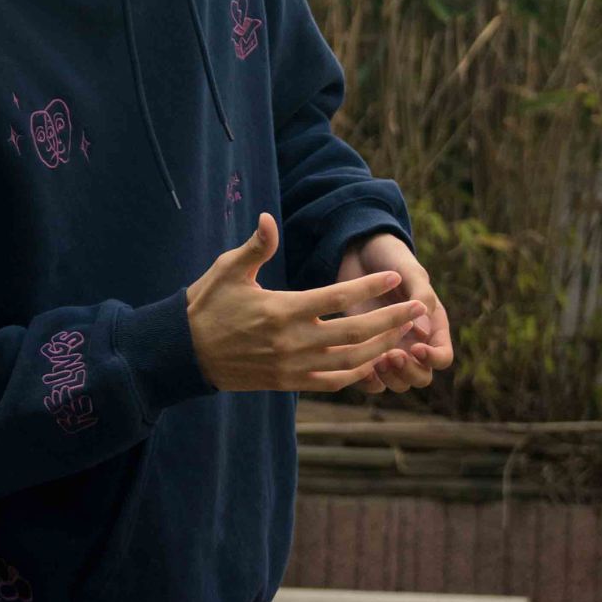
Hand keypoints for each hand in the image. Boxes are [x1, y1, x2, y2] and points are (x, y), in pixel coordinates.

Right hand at [183, 213, 420, 392]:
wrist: (183, 354)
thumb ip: (256, 246)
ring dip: (382, 347)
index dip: (369, 288)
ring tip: (405, 333)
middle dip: (391, 320)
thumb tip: (269, 218)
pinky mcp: (288, 383)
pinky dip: (358, 374)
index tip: (393, 277)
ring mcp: (292, 366)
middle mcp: (292, 341)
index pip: (337, 298)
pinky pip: (333, 382)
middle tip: (418, 308)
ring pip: (351, 361)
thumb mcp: (228, 270)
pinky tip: (375, 361)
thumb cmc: (207, 305)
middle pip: (355, 333)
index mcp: (282, 309)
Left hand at [335, 229, 453, 394]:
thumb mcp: (409, 270)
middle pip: (422, 377)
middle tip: (392, 356)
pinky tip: (360, 367)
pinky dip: (367, 381)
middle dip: (409, 372)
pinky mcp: (364, 351)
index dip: (433, 359)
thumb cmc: (390, 258)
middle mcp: (414, 342)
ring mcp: (389, 349)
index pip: (443, 357)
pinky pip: (371, 380)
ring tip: (375, 361)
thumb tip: (423, 332)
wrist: (358, 252)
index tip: (417, 347)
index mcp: (433, 326)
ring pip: (398, 383)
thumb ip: (421, 295)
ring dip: (389, 379)